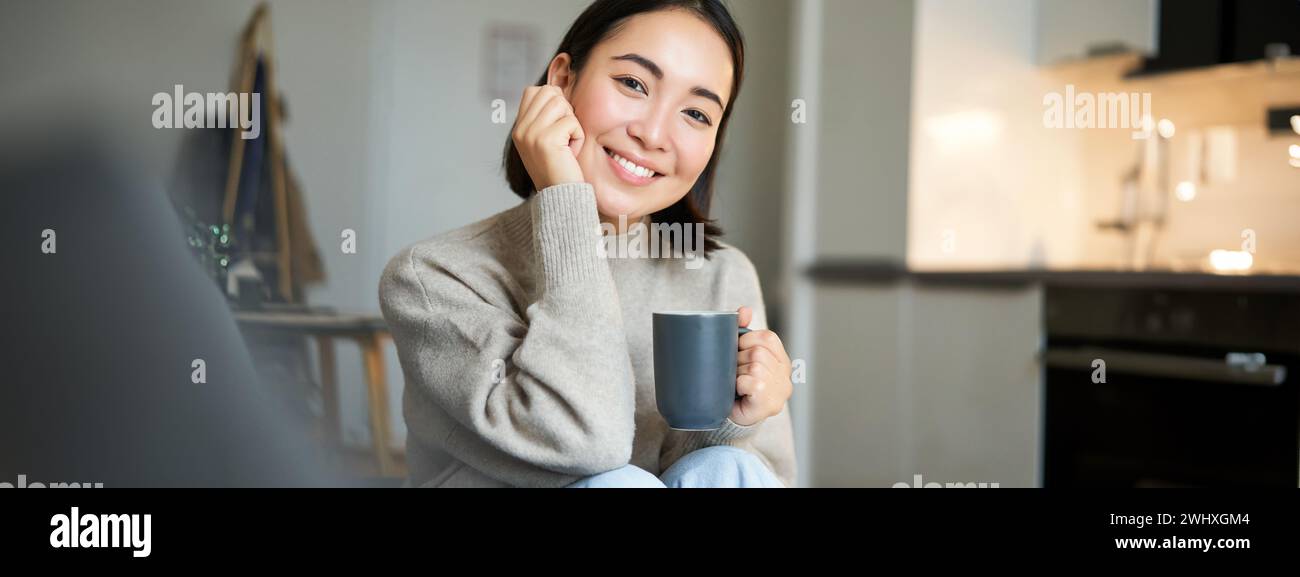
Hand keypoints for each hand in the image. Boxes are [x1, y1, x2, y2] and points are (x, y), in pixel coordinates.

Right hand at [512, 84, 585, 190]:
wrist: (561, 197)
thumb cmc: (560, 168)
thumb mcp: (545, 140)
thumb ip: (545, 117)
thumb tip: (559, 89)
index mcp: (519, 128)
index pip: (533, 91)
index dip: (553, 99)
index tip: (559, 122)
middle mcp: (521, 129)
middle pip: (550, 92)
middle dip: (565, 109)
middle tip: (565, 133)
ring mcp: (531, 134)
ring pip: (561, 103)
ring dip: (572, 122)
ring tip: (567, 143)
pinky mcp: (546, 140)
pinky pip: (572, 122)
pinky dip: (578, 136)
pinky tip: (571, 152)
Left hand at [732, 306, 792, 426]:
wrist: (732, 416)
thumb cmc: (736, 384)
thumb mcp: (739, 355)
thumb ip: (742, 330)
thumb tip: (744, 310)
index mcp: (781, 359)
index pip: (767, 337)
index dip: (747, 340)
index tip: (737, 352)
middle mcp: (785, 374)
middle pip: (758, 352)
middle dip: (738, 359)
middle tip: (733, 371)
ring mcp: (779, 390)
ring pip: (754, 366)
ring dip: (737, 373)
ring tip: (735, 383)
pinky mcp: (769, 403)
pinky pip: (751, 382)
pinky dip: (739, 385)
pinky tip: (739, 391)